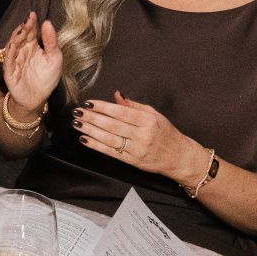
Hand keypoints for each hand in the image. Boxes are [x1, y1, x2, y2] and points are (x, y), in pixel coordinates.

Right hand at [0, 10, 61, 114]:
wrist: (38, 98)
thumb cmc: (47, 78)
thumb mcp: (55, 59)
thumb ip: (52, 42)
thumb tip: (48, 23)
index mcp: (33, 47)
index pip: (30, 32)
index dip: (31, 23)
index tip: (33, 14)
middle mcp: (22, 51)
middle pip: (20, 36)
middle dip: (23, 28)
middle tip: (28, 20)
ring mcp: (15, 60)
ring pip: (12, 45)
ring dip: (15, 37)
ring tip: (21, 30)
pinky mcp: (10, 70)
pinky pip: (8, 60)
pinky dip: (9, 53)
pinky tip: (12, 45)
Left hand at [73, 91, 202, 182]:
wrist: (179, 157)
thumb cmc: (165, 132)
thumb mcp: (154, 114)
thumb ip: (133, 105)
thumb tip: (116, 95)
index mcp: (148, 121)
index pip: (121, 112)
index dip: (103, 107)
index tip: (88, 102)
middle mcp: (143, 135)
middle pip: (113, 126)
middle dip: (92, 118)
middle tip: (77, 112)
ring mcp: (137, 149)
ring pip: (110, 139)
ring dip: (91, 131)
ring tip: (77, 123)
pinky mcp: (133, 161)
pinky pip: (111, 152)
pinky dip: (96, 146)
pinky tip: (85, 139)